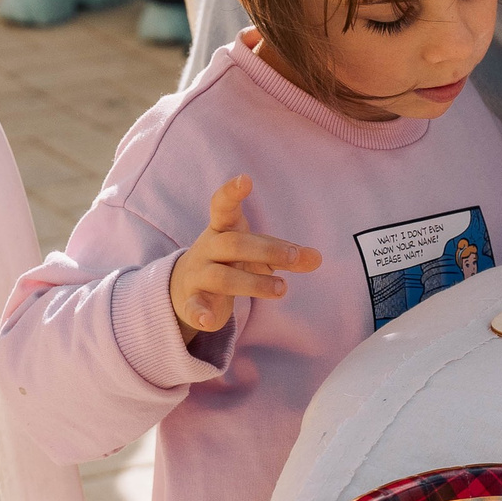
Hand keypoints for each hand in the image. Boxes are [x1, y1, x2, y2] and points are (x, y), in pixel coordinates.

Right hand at [168, 175, 320, 337]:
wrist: (184, 288)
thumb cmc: (230, 261)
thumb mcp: (258, 254)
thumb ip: (286, 255)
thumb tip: (318, 258)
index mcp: (223, 228)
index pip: (223, 206)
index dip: (232, 192)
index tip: (245, 179)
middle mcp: (208, 247)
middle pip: (233, 244)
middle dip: (264, 250)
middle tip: (292, 258)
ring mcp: (198, 274)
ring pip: (222, 277)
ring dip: (253, 283)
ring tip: (282, 289)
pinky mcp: (191, 301)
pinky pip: (194, 306)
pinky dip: (201, 313)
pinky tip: (211, 321)